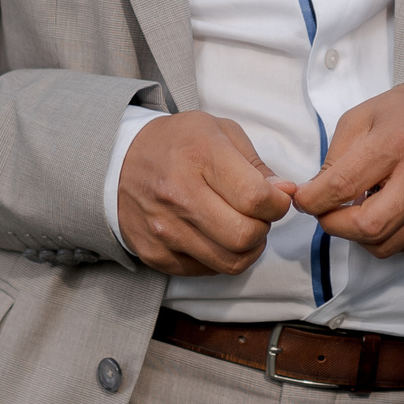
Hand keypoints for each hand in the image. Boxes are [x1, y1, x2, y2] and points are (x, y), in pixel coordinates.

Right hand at [118, 112, 297, 275]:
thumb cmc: (178, 144)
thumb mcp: (219, 132)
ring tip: (239, 227)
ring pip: (230, 261)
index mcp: (200, 156)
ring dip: (246, 248)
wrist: (118, 163)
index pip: (256, 198)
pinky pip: (206, 270)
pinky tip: (214, 235)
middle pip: (245, 236)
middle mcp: (179, 195)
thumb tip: (285, 195)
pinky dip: (219, 258)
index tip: (276, 199)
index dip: (278, 204)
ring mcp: (164, 229)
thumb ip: (257, 165)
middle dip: (263, 228)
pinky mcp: (156, 254)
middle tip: (257, 215)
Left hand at [292, 82, 403, 257]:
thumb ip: (333, 160)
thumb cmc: (402, 116)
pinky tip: (385, 210)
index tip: (303, 200)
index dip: (313, 200)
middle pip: (367, 227)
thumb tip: (312, 198)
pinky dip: (386, 236)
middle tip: (325, 212)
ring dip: (359, 235)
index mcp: (398, 141)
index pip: (343, 186)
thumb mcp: (359, 119)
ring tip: (357, 208)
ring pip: (385, 245)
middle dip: (334, 226)